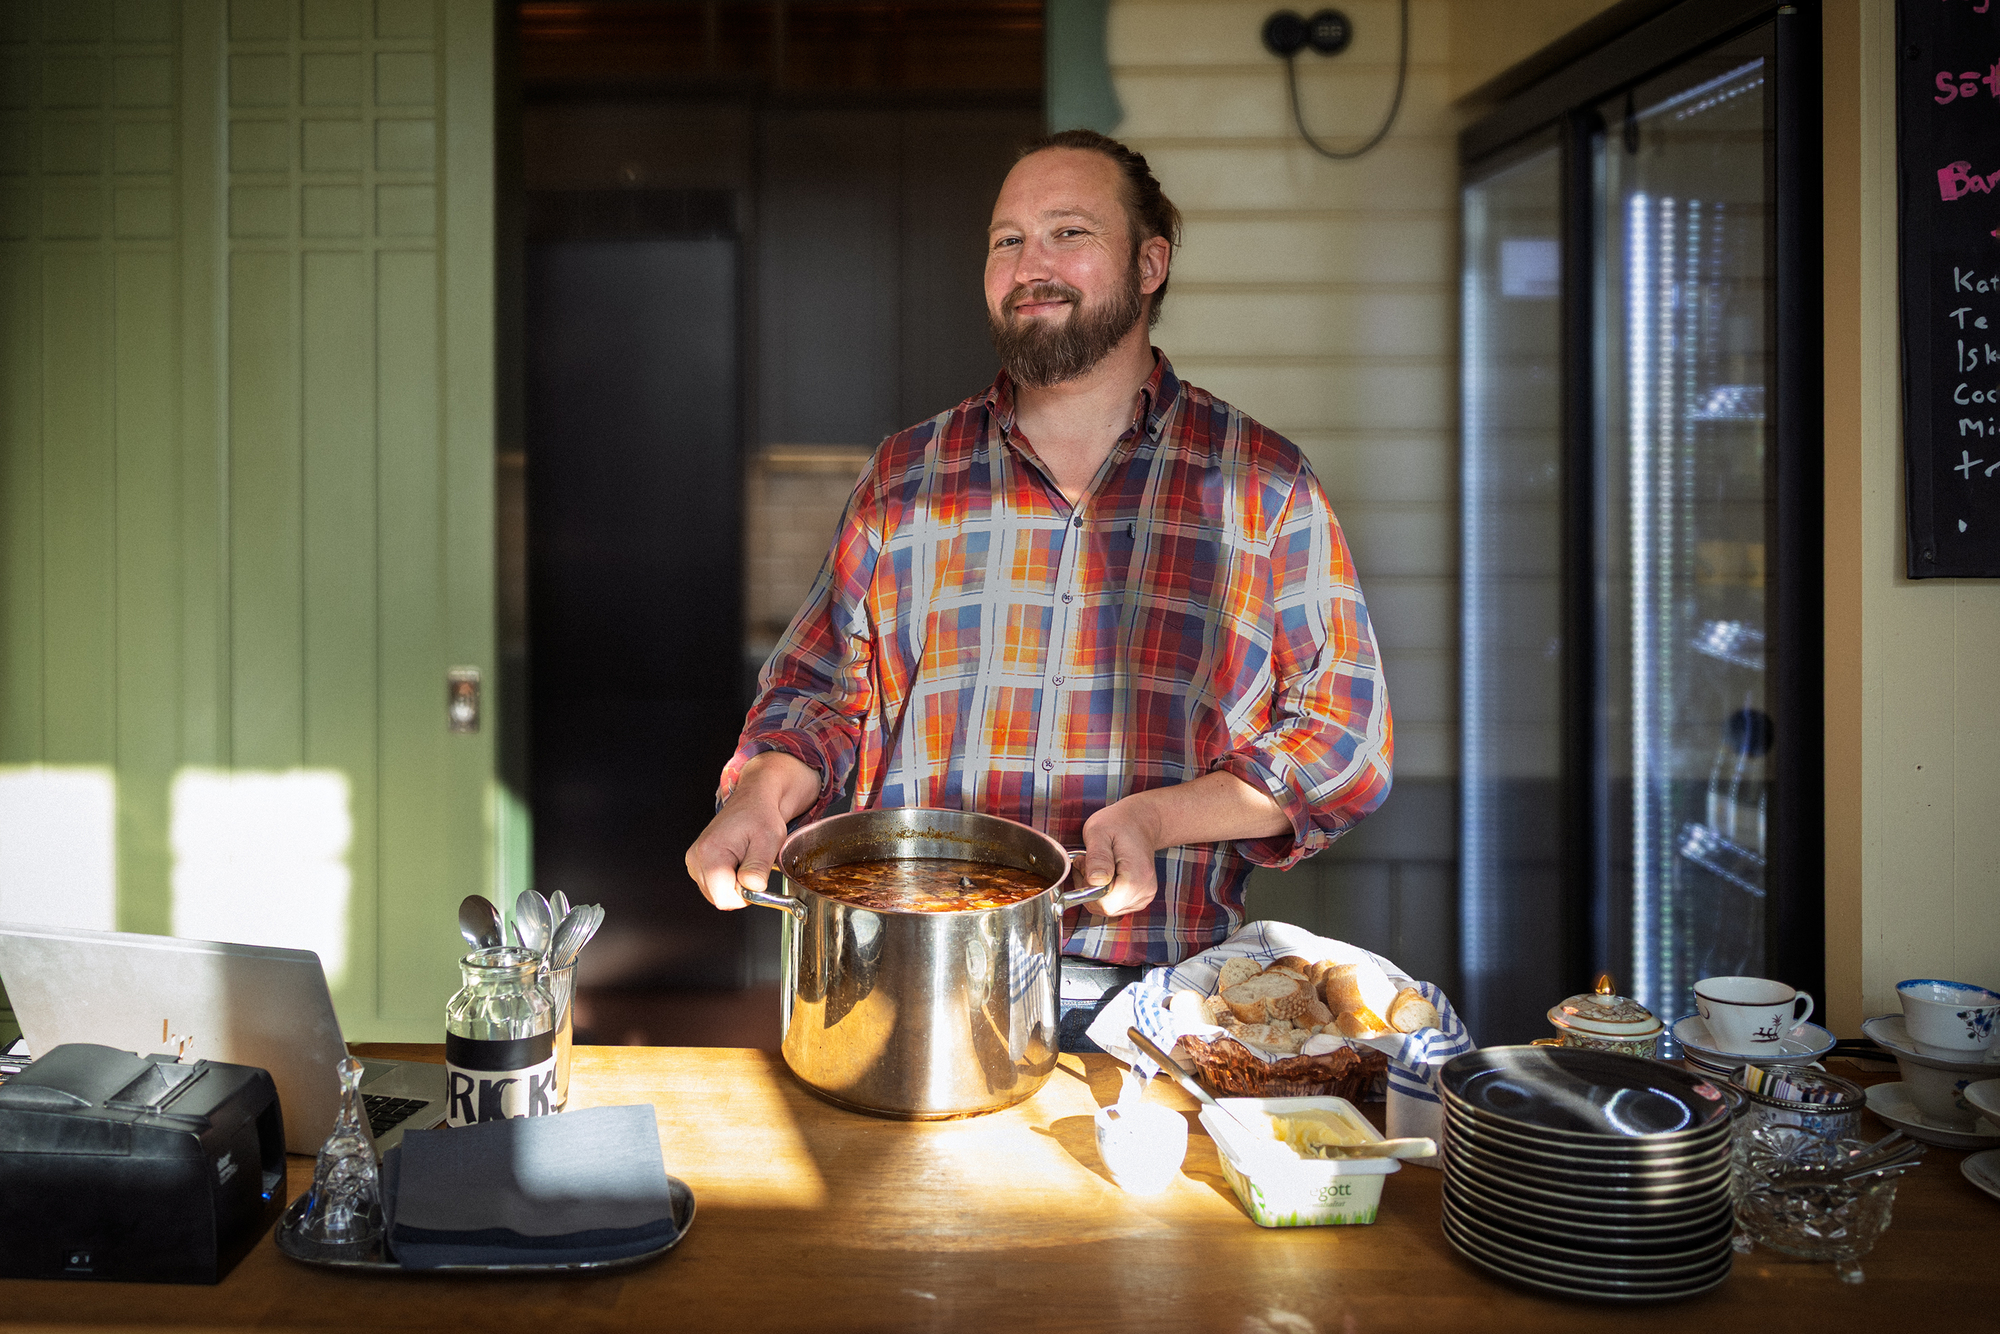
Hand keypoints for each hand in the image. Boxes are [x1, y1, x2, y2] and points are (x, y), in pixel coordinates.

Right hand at [684, 752, 820, 909]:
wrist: (754, 800)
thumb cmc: (761, 816)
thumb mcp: (768, 841)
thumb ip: (758, 867)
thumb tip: (752, 889)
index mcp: (710, 853)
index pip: (724, 899)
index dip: (745, 895)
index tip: (756, 878)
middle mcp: (696, 858)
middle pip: (719, 898)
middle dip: (740, 890)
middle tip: (752, 865)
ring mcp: (694, 861)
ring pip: (716, 894)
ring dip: (734, 885)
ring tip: (745, 860)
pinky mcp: (697, 862)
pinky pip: (714, 886)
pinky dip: (728, 880)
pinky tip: (737, 861)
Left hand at [1077, 797, 1163, 916]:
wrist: (1140, 821)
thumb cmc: (1118, 824)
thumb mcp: (1098, 832)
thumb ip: (1097, 858)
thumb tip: (1095, 881)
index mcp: (1137, 877)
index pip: (1104, 903)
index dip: (1086, 887)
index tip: (1085, 864)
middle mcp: (1144, 891)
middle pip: (1105, 908)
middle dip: (1089, 888)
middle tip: (1088, 862)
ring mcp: (1144, 897)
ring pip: (1107, 908)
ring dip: (1095, 890)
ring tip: (1097, 865)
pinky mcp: (1140, 898)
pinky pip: (1114, 905)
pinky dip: (1104, 892)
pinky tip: (1105, 873)